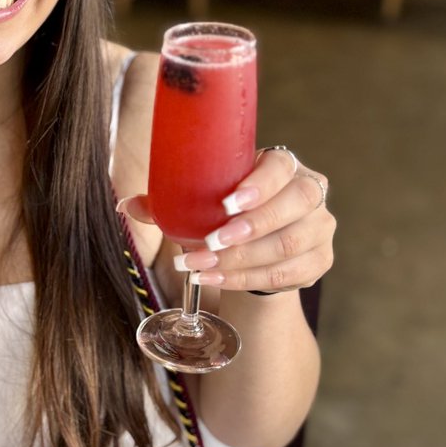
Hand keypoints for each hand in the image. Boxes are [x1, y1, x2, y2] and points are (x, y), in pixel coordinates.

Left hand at [119, 146, 334, 293]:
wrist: (257, 245)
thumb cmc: (228, 212)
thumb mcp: (205, 199)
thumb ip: (170, 200)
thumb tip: (126, 205)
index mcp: (283, 165)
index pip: (281, 167)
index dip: (259, 185)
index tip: (227, 203)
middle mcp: (309, 193)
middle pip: (293, 206)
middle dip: (249, 228)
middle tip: (209, 244)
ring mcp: (319, 228)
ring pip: (288, 245)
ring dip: (240, 260)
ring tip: (199, 267)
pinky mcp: (319, 261)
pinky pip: (286, 275)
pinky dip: (246, 280)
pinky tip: (214, 280)